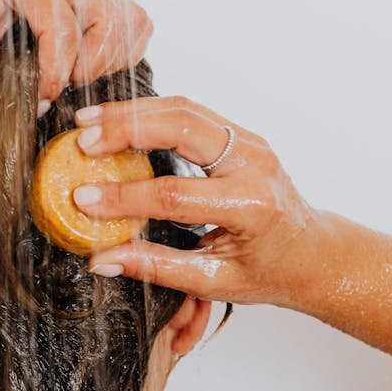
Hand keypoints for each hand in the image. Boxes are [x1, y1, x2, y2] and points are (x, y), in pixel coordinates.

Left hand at [0, 0, 152, 103]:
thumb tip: (38, 107)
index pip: (62, 28)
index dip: (56, 73)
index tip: (42, 96)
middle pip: (104, 20)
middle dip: (88, 66)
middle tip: (61, 87)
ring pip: (126, 20)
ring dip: (110, 60)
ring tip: (76, 79)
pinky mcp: (97, 3)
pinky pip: (134, 23)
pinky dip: (123, 51)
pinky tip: (93, 69)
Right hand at [72, 95, 326, 306]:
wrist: (310, 253)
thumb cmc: (269, 271)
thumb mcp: (214, 281)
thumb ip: (158, 267)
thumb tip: (103, 259)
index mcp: (250, 206)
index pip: (175, 195)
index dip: (125, 197)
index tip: (84, 200)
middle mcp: (254, 165)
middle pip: (180, 128)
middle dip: (125, 130)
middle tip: (81, 141)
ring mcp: (250, 143)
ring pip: (183, 109)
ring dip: (132, 113)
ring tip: (88, 123)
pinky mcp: (240, 135)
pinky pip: (190, 112)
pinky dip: (150, 113)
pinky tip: (117, 121)